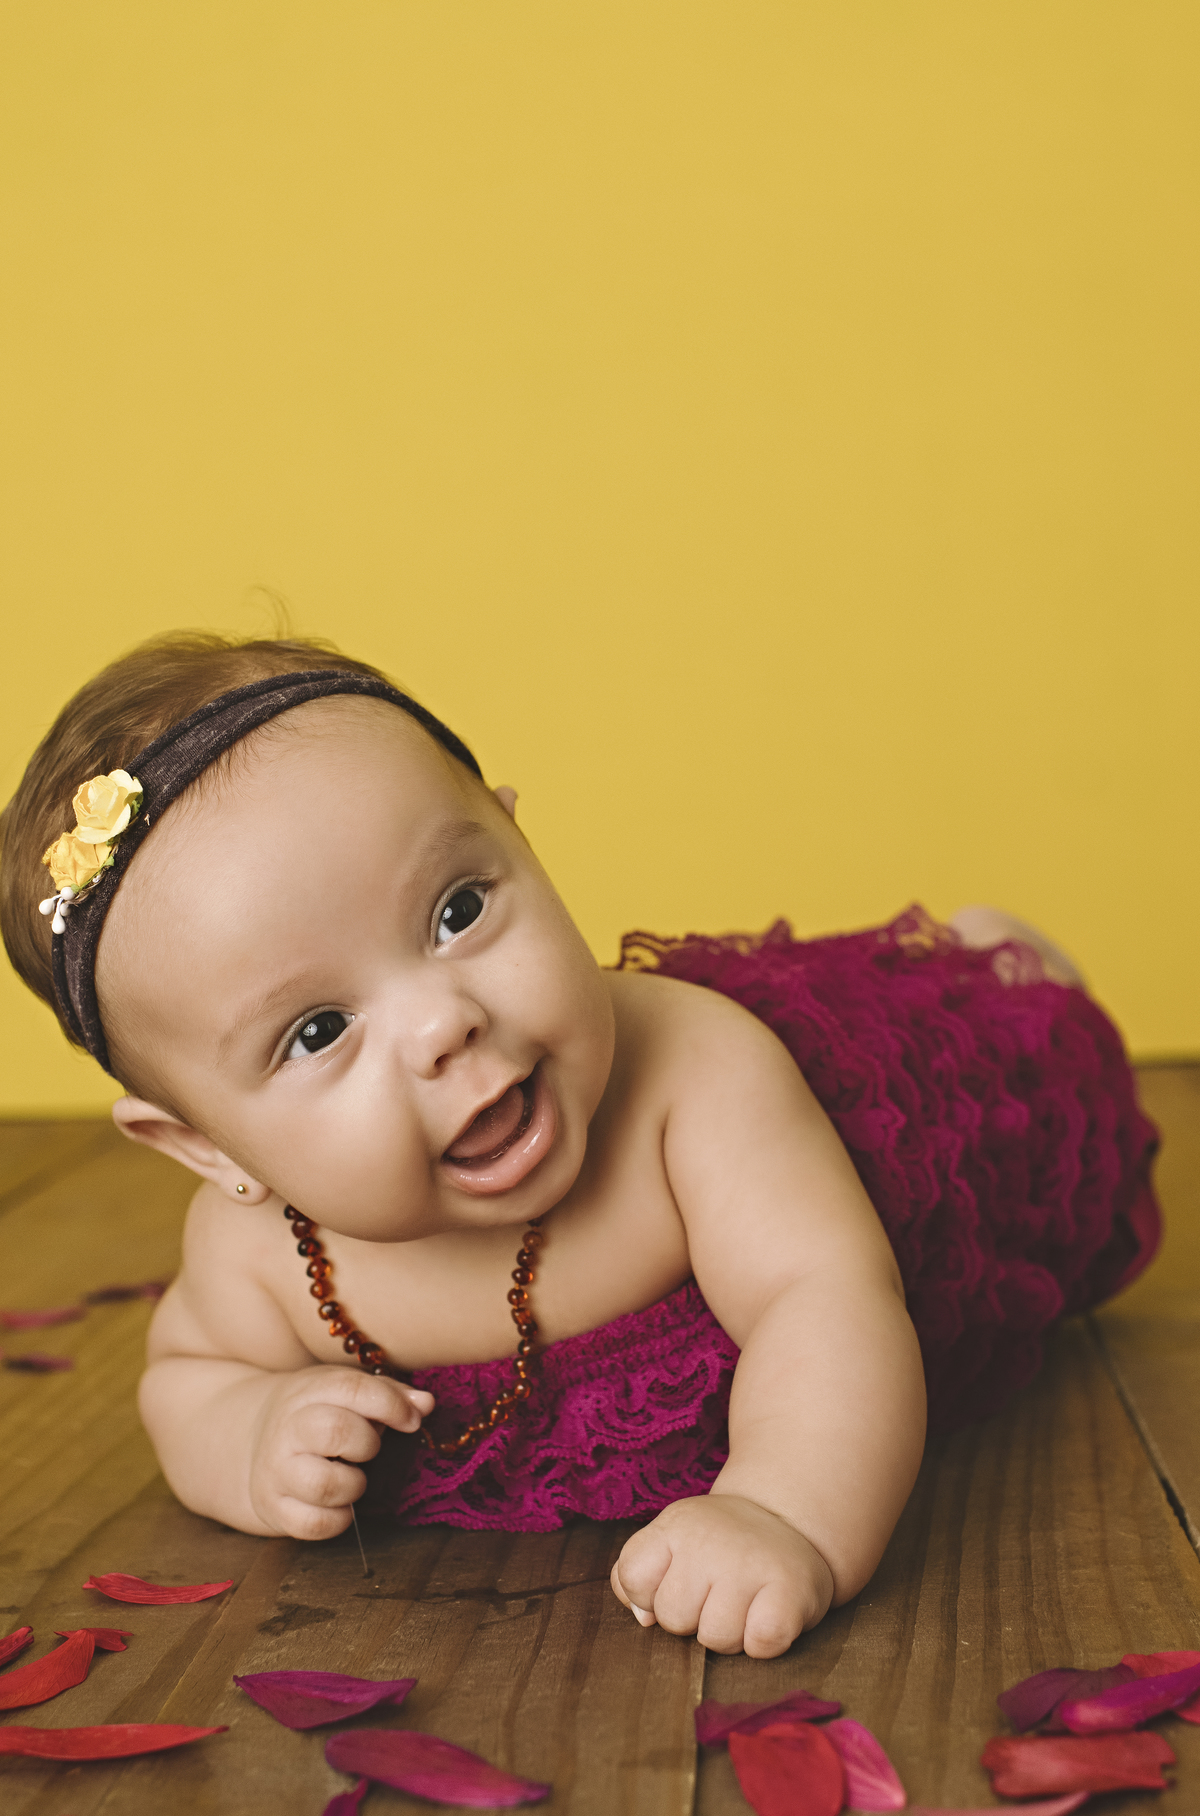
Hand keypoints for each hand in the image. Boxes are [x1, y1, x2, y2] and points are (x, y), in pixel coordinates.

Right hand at [248, 1365, 433, 1539]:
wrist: (249, 1442)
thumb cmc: (313, 1413)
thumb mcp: (342, 1390)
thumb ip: (388, 1393)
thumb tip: (426, 1404)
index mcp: (308, 1392)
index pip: (352, 1389)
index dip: (391, 1404)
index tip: (413, 1420)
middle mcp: (287, 1429)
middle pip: (336, 1432)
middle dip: (368, 1443)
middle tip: (369, 1447)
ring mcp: (276, 1471)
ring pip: (325, 1484)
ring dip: (354, 1484)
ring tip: (352, 1476)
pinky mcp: (273, 1507)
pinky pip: (314, 1524)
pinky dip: (338, 1519)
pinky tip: (341, 1504)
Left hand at [610, 1493, 834, 1657]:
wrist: (786, 1520)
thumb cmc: (719, 1545)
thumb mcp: (672, 1541)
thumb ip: (641, 1574)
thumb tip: (643, 1618)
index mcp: (676, 1524)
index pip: (632, 1577)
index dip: (649, 1595)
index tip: (676, 1583)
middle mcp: (710, 1539)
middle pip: (673, 1618)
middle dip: (692, 1619)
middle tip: (716, 1595)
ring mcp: (750, 1563)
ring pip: (715, 1639)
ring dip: (729, 1635)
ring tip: (743, 1605)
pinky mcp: (791, 1589)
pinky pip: (761, 1643)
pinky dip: (762, 1643)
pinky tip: (765, 1616)